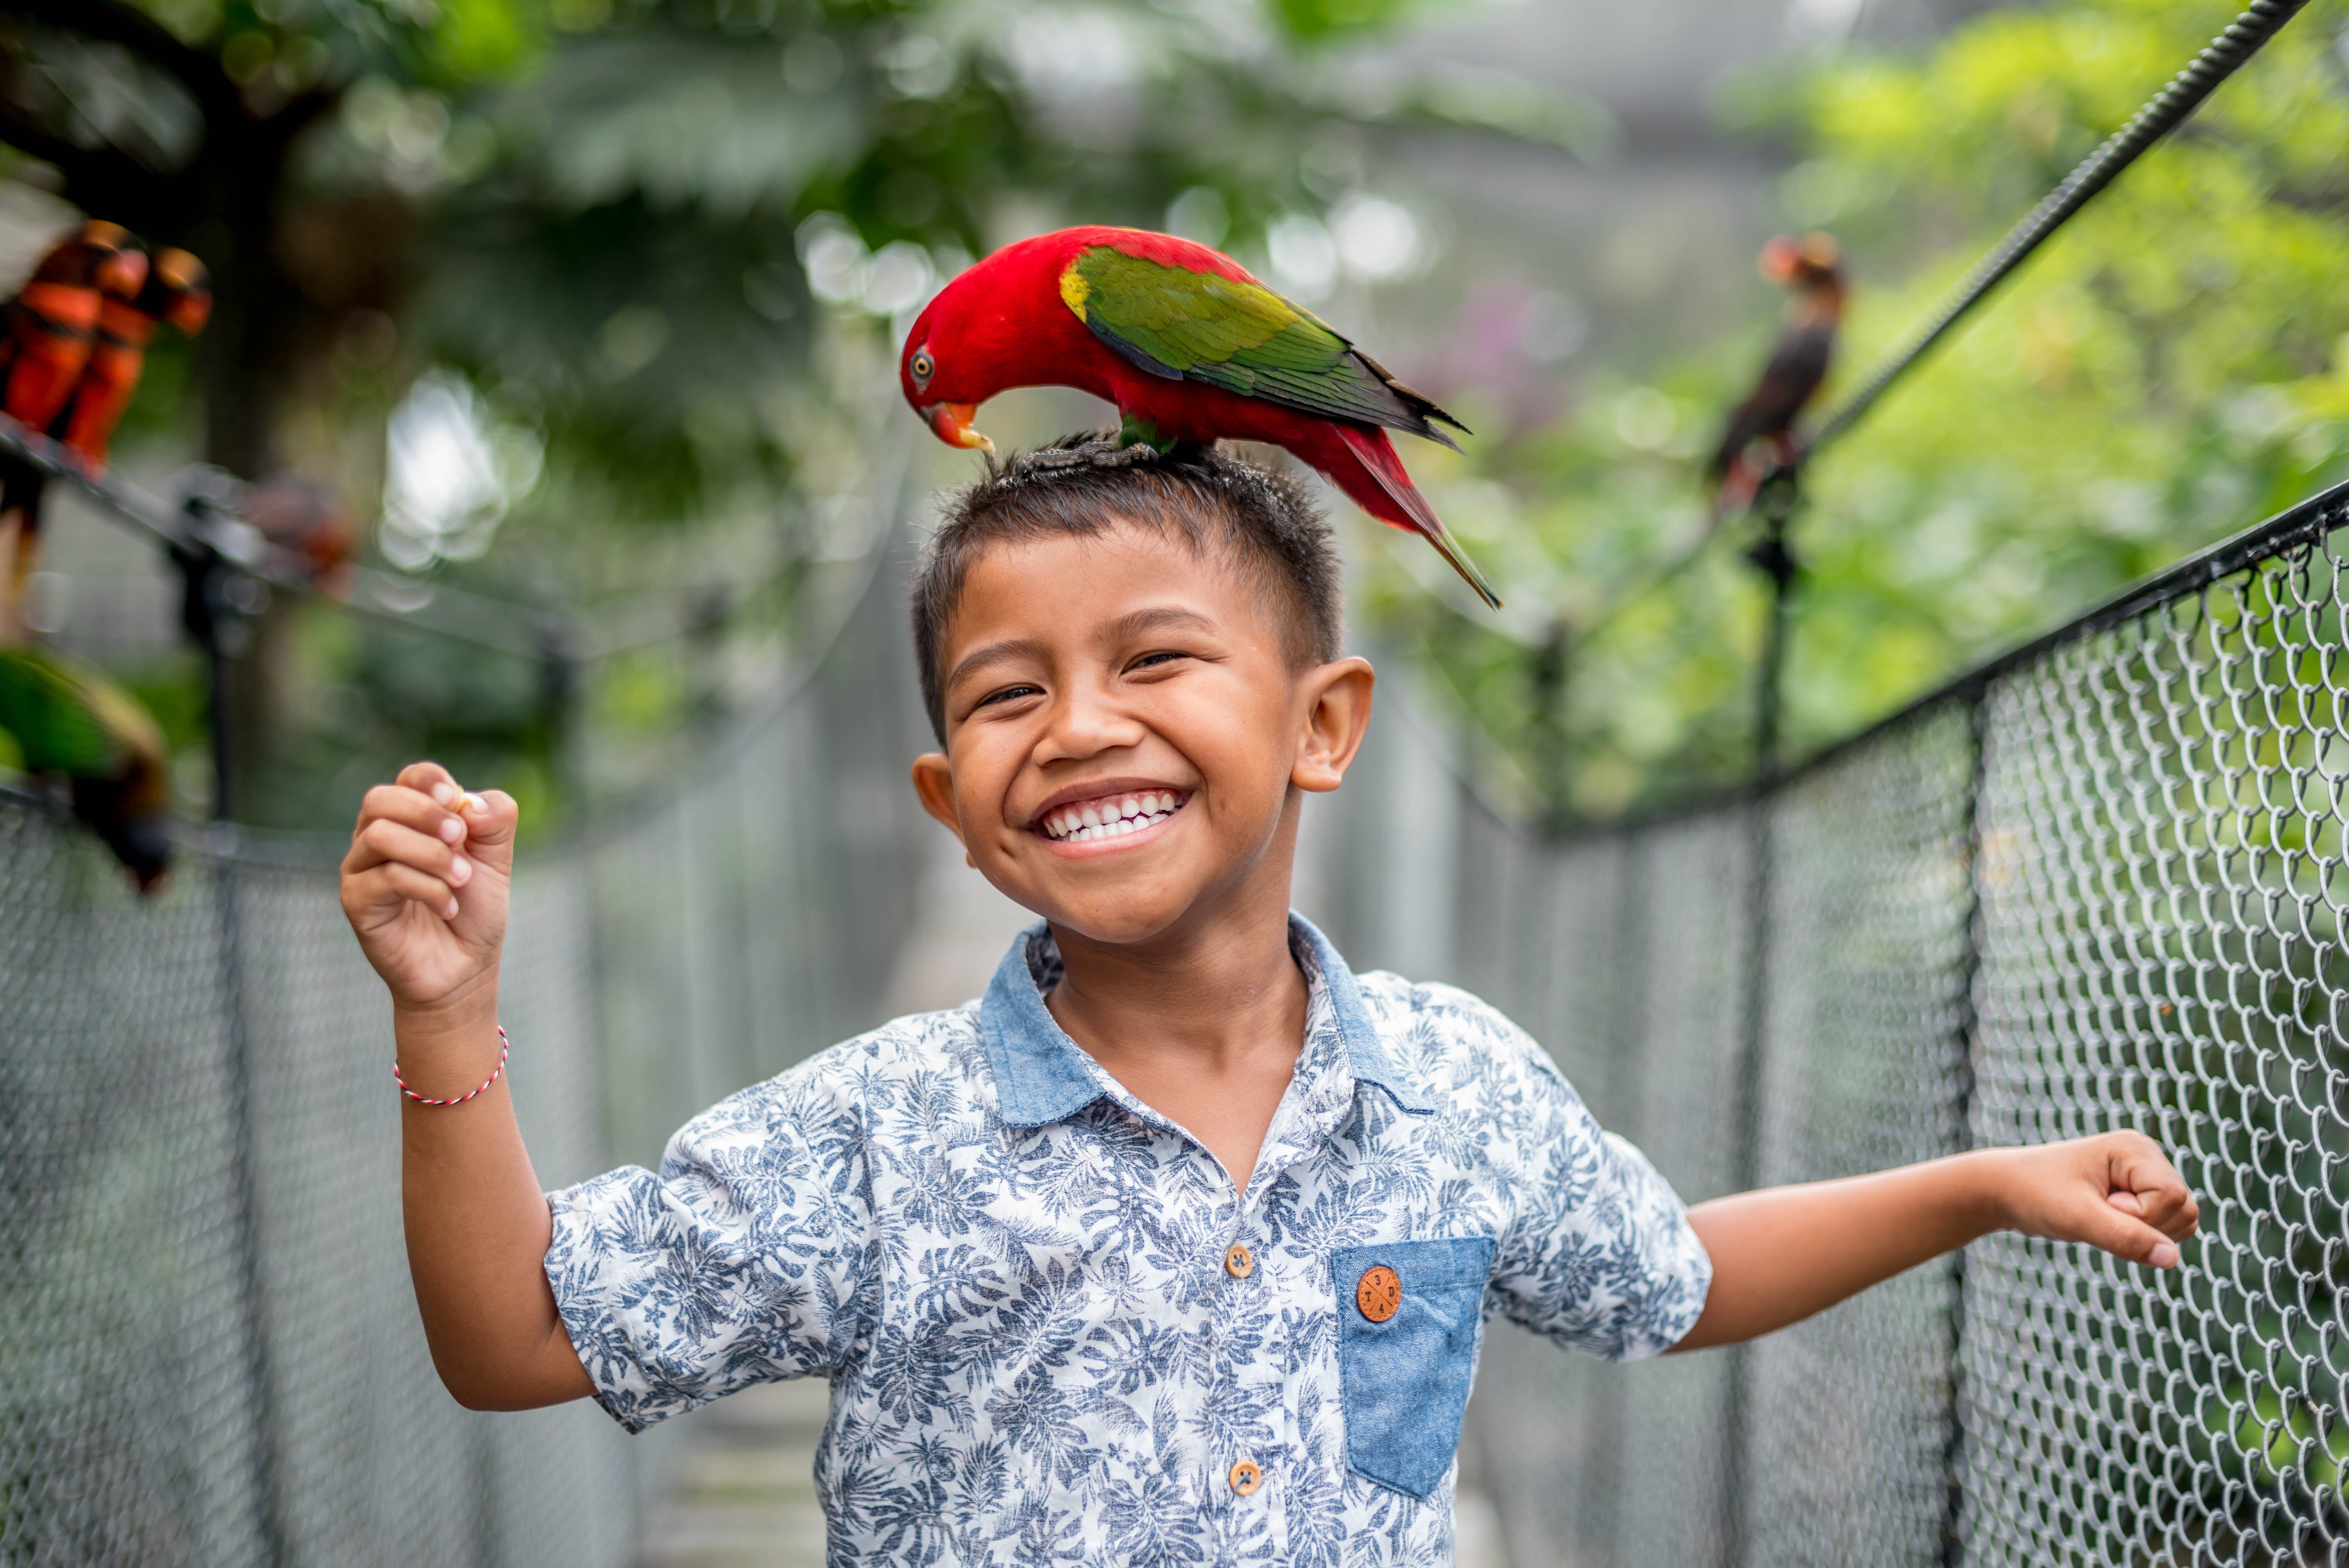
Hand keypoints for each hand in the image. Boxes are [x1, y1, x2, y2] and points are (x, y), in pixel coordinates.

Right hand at [339, 760, 515, 1012]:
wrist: (465, 967)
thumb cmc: (475, 910)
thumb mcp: (497, 859)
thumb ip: (495, 820)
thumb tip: (471, 803)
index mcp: (412, 819)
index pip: (409, 778)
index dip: (429, 780)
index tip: (456, 800)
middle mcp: (377, 838)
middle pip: (380, 799)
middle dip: (426, 814)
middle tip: (461, 840)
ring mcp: (360, 869)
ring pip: (379, 835)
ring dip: (431, 854)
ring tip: (460, 880)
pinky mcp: (355, 901)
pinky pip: (385, 877)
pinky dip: (426, 888)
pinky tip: (447, 907)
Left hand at [1992, 1132, 2199, 1268]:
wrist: (2005, 1189)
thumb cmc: (2034, 1195)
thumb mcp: (2077, 1219)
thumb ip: (2125, 1238)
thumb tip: (2172, 1258)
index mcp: (2134, 1149)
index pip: (2173, 1198)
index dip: (2139, 1217)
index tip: (2098, 1206)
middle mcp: (2146, 1156)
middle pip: (2184, 1210)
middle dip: (2145, 1226)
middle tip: (2097, 1211)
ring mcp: (2144, 1174)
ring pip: (2181, 1221)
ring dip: (2142, 1233)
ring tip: (2099, 1215)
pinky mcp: (2138, 1192)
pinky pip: (2164, 1227)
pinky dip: (2138, 1234)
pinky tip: (2105, 1220)